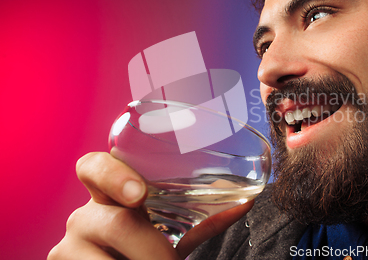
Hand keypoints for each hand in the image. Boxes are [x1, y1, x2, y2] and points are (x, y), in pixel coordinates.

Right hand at [48, 152, 252, 258]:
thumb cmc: (148, 242)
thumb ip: (204, 215)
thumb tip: (246, 202)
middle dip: (155, 251)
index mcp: (108, 192)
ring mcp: (69, 245)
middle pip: (117, 224)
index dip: (114, 176)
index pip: (94, 167)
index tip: (140, 195)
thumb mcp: (174, 228)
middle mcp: (84, 214)